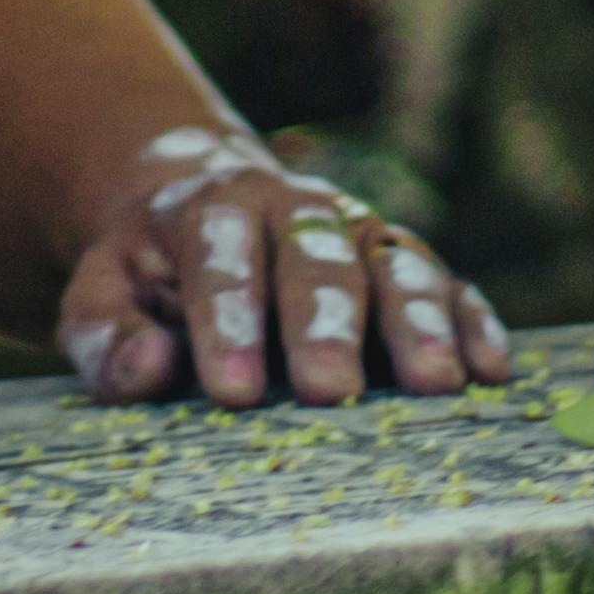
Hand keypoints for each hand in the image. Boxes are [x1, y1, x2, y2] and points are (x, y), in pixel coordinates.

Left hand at [53, 124, 509, 408]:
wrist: (202, 202)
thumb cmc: (150, 273)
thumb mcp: (102, 293)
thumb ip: (107, 331)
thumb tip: (147, 366)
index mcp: (212, 210)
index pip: (221, 258)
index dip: (228, 321)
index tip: (233, 391)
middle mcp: (297, 211)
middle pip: (317, 259)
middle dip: (326, 324)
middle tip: (331, 388)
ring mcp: (359, 232)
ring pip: (395, 264)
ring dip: (418, 322)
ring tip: (436, 384)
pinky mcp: (404, 262)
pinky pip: (449, 284)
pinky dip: (472, 321)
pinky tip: (492, 369)